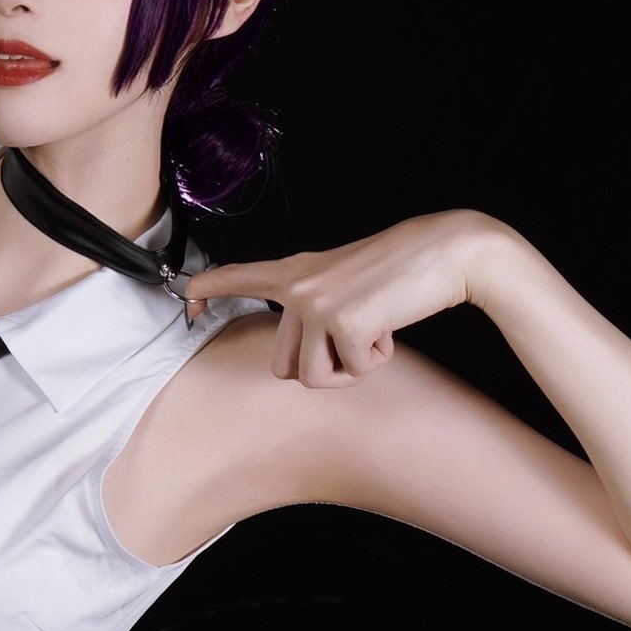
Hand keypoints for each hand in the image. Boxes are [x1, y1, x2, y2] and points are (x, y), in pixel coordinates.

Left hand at [184, 210, 491, 387]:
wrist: (444, 253)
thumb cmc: (401, 272)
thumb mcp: (345, 284)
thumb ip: (315, 308)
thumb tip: (299, 357)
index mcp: (297, 272)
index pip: (243, 277)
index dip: (212, 287)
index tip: (186, 293)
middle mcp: (298, 286)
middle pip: (283, 366)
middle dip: (321, 368)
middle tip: (354, 341)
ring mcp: (316, 305)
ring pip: (311, 377)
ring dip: (347, 369)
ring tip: (371, 334)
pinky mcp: (341, 323)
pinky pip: (349, 372)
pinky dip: (374, 361)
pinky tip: (388, 329)